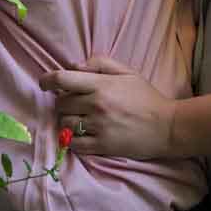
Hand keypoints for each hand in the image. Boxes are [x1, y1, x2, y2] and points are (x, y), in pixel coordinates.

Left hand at [39, 56, 177, 159]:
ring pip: (64, 124)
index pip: (62, 80)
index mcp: (101, 85)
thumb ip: (100, 64)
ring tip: (77, 120)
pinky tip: (80, 135)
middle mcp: (96, 105)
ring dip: (66, 121)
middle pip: (60, 104)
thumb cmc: (146, 97)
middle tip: (71, 104)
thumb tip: (75, 66)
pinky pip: (74, 144)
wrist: (166, 126)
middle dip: (61, 103)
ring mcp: (98, 127)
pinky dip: (72, 140)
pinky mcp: (102, 146)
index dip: (47, 80)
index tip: (44, 84)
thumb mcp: (127, 72)